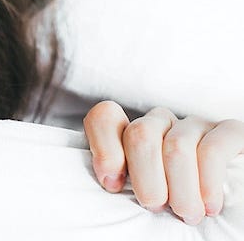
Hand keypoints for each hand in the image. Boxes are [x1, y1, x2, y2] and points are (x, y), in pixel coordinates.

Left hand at [84, 100, 243, 224]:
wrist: (227, 209)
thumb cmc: (172, 202)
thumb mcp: (139, 191)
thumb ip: (119, 179)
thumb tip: (110, 182)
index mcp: (132, 133)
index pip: (105, 118)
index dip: (104, 150)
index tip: (113, 185)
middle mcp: (161, 122)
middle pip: (140, 134)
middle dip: (146, 178)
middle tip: (155, 206)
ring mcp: (194, 125)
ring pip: (176, 146)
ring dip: (180, 189)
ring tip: (186, 213)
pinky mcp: (228, 132)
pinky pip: (212, 150)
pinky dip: (207, 182)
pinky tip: (209, 205)